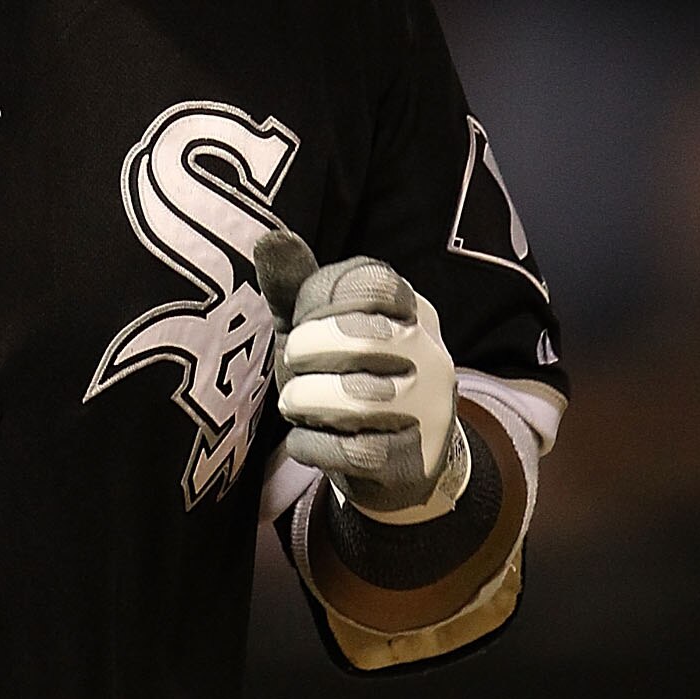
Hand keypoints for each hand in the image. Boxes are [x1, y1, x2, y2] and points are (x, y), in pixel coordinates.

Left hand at [254, 230, 467, 518]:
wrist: (396, 461)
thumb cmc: (343, 376)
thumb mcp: (314, 327)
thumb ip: (294, 286)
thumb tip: (270, 237)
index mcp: (409, 309)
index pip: (375, 281)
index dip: (324, 301)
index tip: (306, 320)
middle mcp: (429, 353)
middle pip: (365, 335)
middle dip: (309, 349)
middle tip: (295, 363)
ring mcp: (427, 408)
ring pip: (360, 396)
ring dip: (306, 399)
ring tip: (298, 403)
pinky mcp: (412, 459)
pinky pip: (354, 450)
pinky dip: (313, 444)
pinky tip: (309, 438)